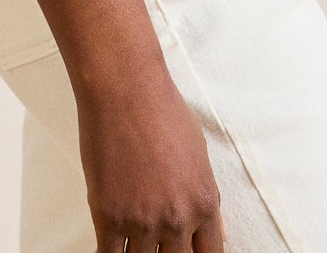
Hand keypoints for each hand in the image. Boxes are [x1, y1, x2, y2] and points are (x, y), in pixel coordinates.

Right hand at [77, 62, 226, 250]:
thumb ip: (207, 198)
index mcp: (203, 203)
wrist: (124, 90)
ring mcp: (142, 222)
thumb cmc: (161, 110)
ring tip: (136, 238)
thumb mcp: (199, 153)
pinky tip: (112, 248)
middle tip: (160, 244)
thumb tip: (218, 231)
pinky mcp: (109, 218)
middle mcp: (176, 219)